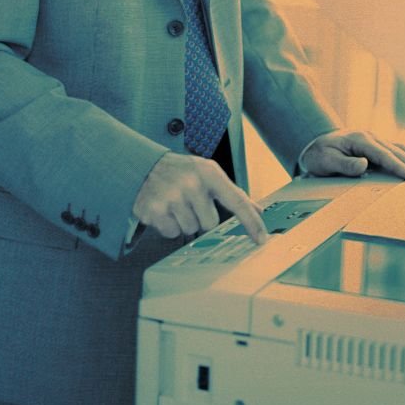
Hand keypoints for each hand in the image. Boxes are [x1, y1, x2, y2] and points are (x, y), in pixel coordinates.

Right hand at [133, 154, 267, 244]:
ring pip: (190, 229)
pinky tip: (164, 210)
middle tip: (190, 203)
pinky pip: (172, 233)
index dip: (250, 222)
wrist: (144, 167)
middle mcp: (192, 183)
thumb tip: (257, 210)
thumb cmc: (182, 172)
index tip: (260, 238)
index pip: (237, 201)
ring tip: (176, 204)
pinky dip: (169, 226)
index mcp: (209, 173)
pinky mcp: (155, 210)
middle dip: (201, 217)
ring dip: (184, 222)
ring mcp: (172, 197)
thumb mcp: (208, 173)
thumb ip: (233, 192)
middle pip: (210, 223)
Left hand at [301, 130, 404, 180]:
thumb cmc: (320, 154)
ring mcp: (375, 139)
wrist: (317, 141)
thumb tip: (364, 165)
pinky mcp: (377, 145)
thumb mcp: (326, 161)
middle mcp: (371, 137)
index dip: (397, 165)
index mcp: (360, 140)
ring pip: (400, 148)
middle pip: (396, 150)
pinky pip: (397, 149)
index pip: (383, 154)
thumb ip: (344, 164)